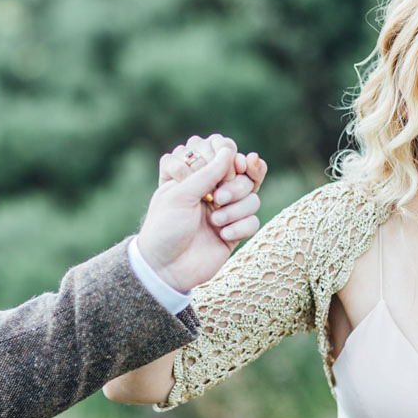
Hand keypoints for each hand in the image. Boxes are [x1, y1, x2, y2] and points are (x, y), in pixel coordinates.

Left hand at [137, 134, 267, 291]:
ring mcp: (226, 212)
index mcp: (198, 178)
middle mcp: (214, 192)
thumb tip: (228, 150)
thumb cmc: (165, 228)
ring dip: (236, 209)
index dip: (232, 161)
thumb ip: (207, 172)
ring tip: (214, 221)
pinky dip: (240, 227)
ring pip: (253, 198)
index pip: (227, 157)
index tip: (228, 169)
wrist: (164, 267)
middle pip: (245, 176)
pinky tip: (222, 235)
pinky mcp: (235, 232)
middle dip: (236, 187)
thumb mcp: (180, 194)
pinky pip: (253, 221)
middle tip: (217, 198)